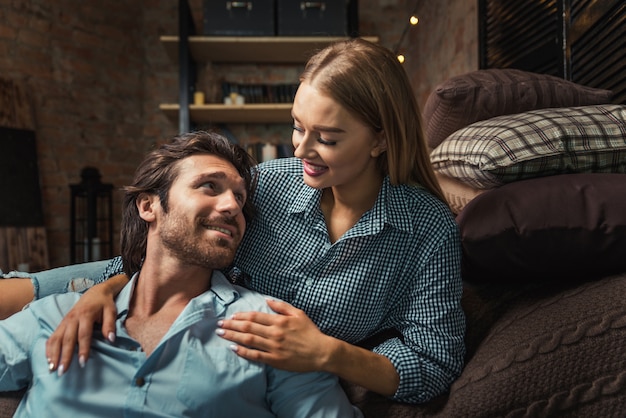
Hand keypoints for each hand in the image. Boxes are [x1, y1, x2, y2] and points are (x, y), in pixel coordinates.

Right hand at [45, 281, 118, 374]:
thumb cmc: (104, 304)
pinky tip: (48, 359)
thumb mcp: (111, 311)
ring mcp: (65, 321)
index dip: (83, 349)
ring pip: (56, 338)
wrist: (95, 292)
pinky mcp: (61, 323)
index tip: (82, 363)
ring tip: (52, 368)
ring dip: (53, 354)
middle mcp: (72, 318)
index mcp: (86, 315)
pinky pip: (52, 336)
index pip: (83, 335)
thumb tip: (110, 339)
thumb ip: (110, 325)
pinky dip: (49, 348)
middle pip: (67, 339)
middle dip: (64, 356)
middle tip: (63, 371)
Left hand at [217, 299, 333, 372]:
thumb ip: (282, 306)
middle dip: (231, 325)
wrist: (321, 352)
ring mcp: (274, 347)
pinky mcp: (275, 360)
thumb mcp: (299, 313)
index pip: (255, 316)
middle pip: (248, 327)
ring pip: (249, 340)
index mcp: (280, 321)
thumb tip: (266, 299)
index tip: (230, 315)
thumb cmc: (311, 332)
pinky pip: (256, 355)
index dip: (241, 315)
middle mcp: (275, 333)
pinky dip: (243, 351)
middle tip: (218, 324)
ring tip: (221, 333)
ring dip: (233, 336)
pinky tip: (234, 348)